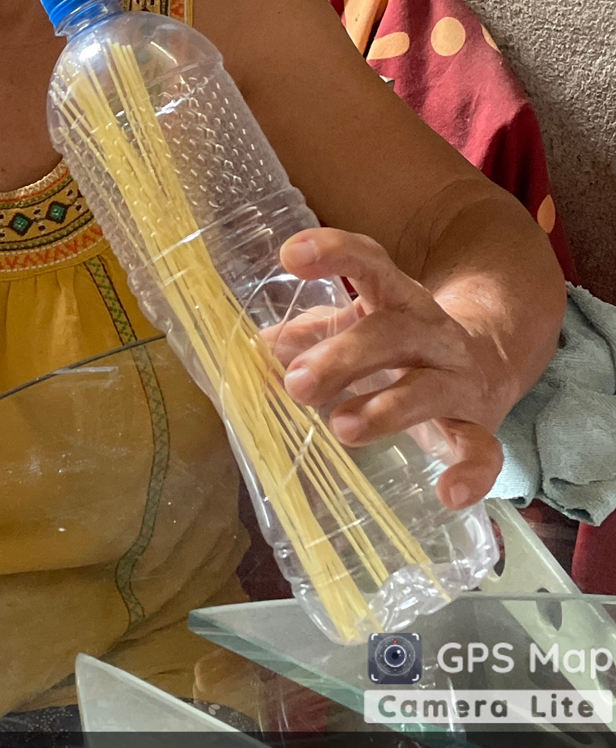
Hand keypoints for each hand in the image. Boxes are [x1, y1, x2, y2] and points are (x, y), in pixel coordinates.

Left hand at [274, 228, 502, 509]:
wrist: (489, 359)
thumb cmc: (401, 344)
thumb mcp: (359, 328)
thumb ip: (313, 333)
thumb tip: (259, 346)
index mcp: (398, 300)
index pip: (371, 264)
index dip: (335, 252)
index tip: (291, 254)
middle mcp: (433, 333)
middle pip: (394, 333)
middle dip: (345, 356)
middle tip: (299, 384)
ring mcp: (459, 380)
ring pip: (430, 389)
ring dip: (388, 408)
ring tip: (343, 426)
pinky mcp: (479, 427)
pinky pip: (483, 451)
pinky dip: (472, 474)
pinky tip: (449, 495)